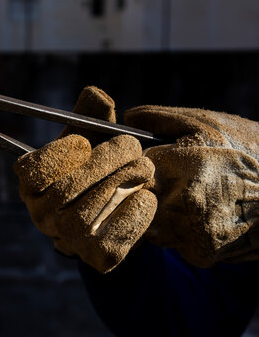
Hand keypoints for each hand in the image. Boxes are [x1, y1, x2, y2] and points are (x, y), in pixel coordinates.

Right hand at [14, 87, 156, 272]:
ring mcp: (68, 239)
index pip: (32, 172)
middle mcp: (42, 215)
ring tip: (144, 168)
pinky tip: (145, 197)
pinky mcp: (97, 256)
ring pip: (88, 214)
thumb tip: (96, 93)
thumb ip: (90, 116)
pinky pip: (113, 238)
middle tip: (132, 147)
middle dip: (104, 164)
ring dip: (121, 186)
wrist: (113, 212)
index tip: (84, 142)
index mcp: (33, 184)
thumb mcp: (92, 139)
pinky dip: (133, 215)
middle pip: (66, 191)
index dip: (58, 156)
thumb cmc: (96, 168)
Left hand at [125, 106, 258, 266]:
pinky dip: (172, 227)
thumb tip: (125, 119)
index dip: (131, 164)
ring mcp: (194, 233)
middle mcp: (189, 202)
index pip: (132, 168)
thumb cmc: (247, 148)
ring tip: (182, 194)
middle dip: (138, 189)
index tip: (136, 162)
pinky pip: (166, 239)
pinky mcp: (200, 254)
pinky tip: (194, 213)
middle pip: (133, 198)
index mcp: (189, 164)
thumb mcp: (208, 122)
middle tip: (156, 180)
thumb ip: (159, 118)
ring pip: (146, 221)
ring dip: (152, 209)